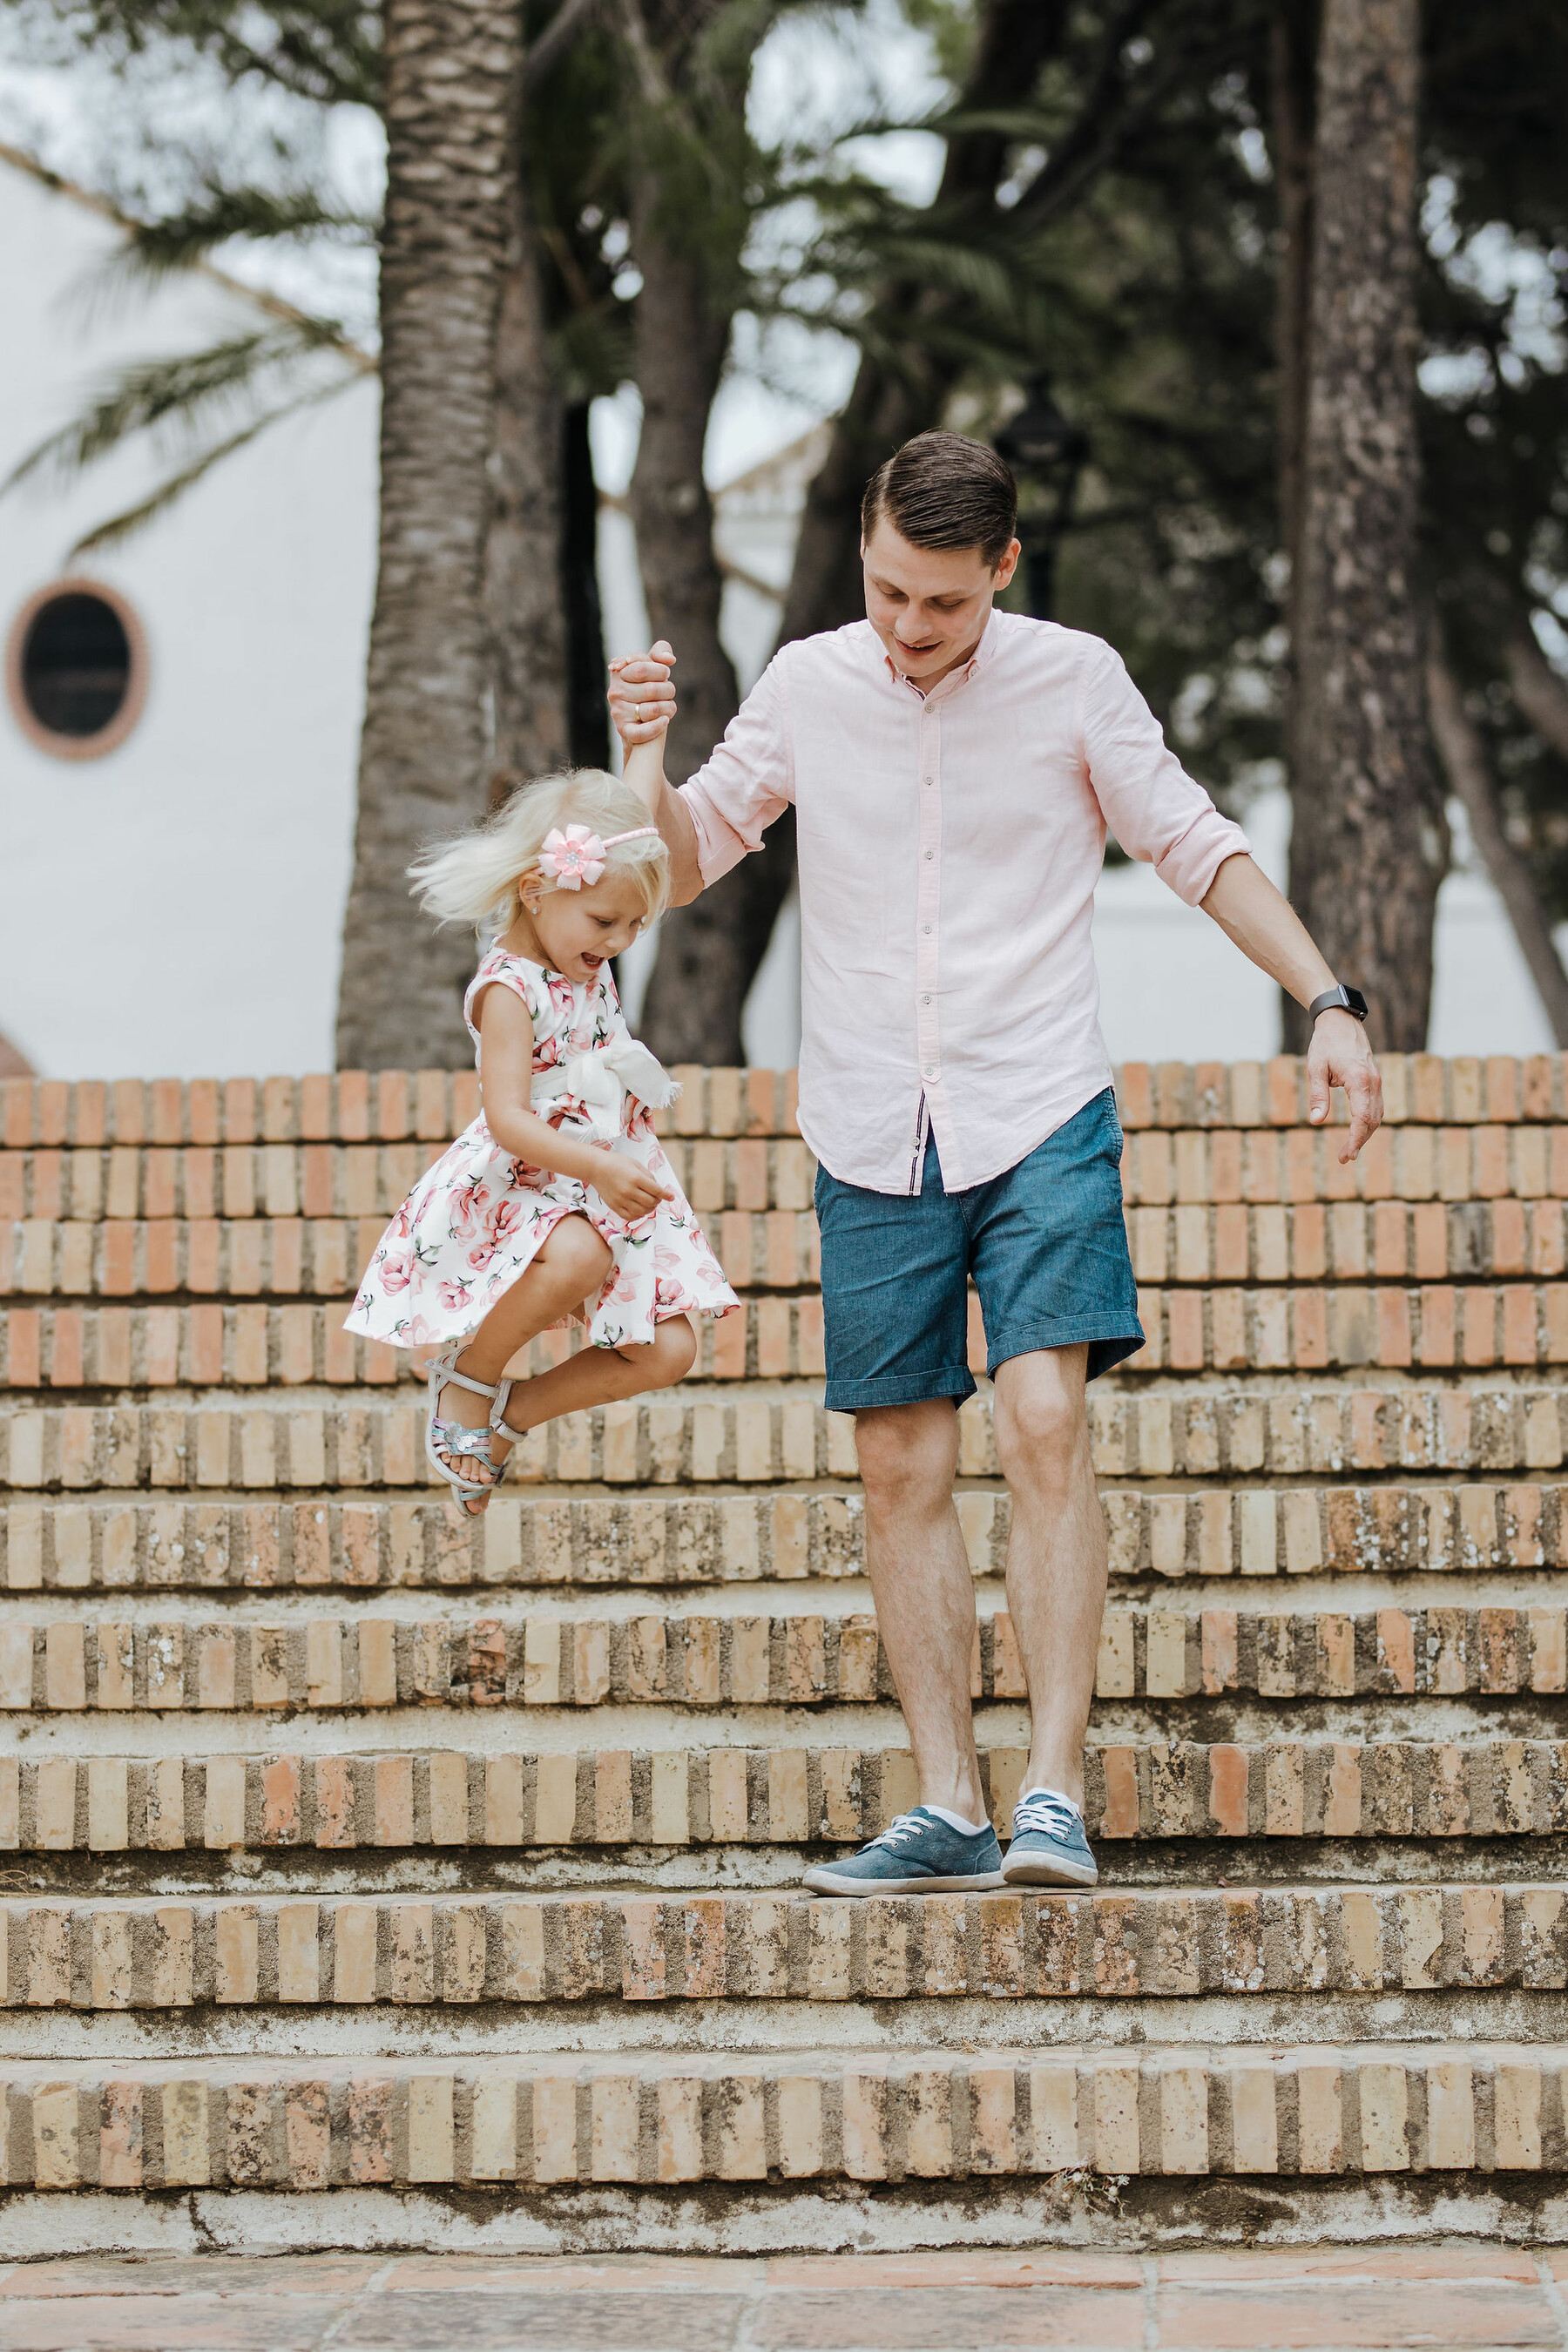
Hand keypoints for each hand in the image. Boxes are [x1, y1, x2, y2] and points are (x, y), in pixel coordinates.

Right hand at [588, 1149, 672, 1221]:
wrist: (596, 1168)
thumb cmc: (616, 1163)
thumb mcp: (635, 1164)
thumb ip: (648, 1176)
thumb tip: (657, 1188)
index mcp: (635, 1178)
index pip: (656, 1190)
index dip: (666, 1195)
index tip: (671, 1197)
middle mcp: (628, 1190)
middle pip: (651, 1202)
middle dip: (657, 1201)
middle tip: (657, 1198)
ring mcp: (620, 1200)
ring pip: (642, 1211)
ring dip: (649, 1209)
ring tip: (649, 1204)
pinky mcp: (614, 1206)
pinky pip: (630, 1217)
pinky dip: (638, 1215)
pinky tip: (639, 1209)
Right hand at [608, 640, 676, 746]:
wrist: (642, 723)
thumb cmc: (649, 690)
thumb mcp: (652, 668)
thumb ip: (659, 654)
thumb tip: (670, 659)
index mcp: (620, 673)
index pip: (641, 669)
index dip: (660, 671)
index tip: (664, 674)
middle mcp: (615, 692)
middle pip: (651, 690)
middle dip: (668, 690)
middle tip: (668, 692)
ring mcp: (618, 712)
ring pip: (652, 710)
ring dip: (668, 708)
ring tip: (666, 707)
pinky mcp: (624, 731)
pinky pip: (642, 732)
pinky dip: (658, 727)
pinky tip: (665, 721)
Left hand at [1307, 1009, 1382, 1162]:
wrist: (1341, 1021)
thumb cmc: (1325, 1043)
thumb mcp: (1315, 1068)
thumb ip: (1317, 1095)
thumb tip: (1315, 1121)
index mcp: (1360, 1080)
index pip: (1362, 1118)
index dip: (1356, 1139)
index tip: (1347, 1155)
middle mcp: (1374, 1082)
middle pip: (1372, 1121)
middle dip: (1359, 1141)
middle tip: (1344, 1158)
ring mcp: (1377, 1081)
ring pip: (1376, 1115)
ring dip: (1364, 1134)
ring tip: (1348, 1150)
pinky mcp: (1375, 1080)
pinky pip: (1375, 1106)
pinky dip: (1368, 1122)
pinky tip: (1357, 1131)